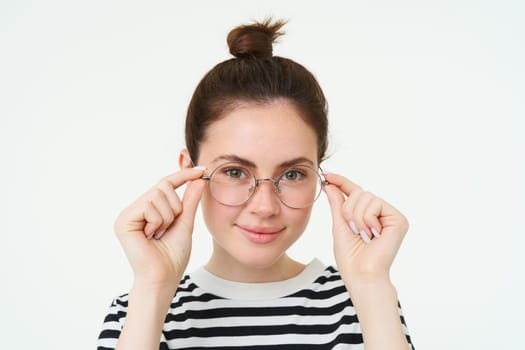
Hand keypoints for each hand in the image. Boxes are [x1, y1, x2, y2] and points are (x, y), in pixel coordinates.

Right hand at [114, 168, 205, 291]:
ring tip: (159, 234)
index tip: (202, 170)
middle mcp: (135, 208)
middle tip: (168, 227)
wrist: (163, 278)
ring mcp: (127, 214)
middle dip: (175, 206)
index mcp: (148, 209)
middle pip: (163, 185)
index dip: (183, 175)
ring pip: (157, 195)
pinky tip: (151, 236)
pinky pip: (149, 206)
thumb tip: (199, 179)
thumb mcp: (185, 223)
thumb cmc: (172, 256)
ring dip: (167, 216)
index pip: (166, 184)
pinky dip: (158, 221)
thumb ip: (190, 201)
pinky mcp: (123, 220)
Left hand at [323, 173, 408, 287]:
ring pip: (366, 196)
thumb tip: (330, 185)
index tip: (326, 174)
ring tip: (362, 235)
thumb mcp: (339, 226)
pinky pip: (375, 204)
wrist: (361, 275)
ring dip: (356, 216)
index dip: (341, 181)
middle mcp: (382, 213)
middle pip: (360, 192)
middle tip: (353, 230)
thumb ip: (338, 204)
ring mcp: (391, 216)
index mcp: (369, 215)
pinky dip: (366, 219)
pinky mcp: (398, 219)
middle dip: (348, 210)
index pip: (355, 192)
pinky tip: (372, 235)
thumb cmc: (350, 257)